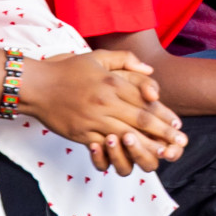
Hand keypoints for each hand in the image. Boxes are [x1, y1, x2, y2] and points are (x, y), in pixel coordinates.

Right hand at [21, 50, 187, 174]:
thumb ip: (126, 60)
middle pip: (141, 120)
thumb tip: (150, 70)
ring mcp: (93, 119)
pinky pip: (103, 147)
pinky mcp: (80, 133)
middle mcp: (105, 101)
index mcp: (112, 82)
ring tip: (163, 154)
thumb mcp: (98, 56)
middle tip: (179, 143)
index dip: (164, 114)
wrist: (36, 85)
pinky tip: (132, 159)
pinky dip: (119, 154)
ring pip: (126, 136)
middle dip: (163, 133)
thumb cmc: (68, 70)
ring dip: (147, 147)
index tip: (178, 124)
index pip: (145, 101)